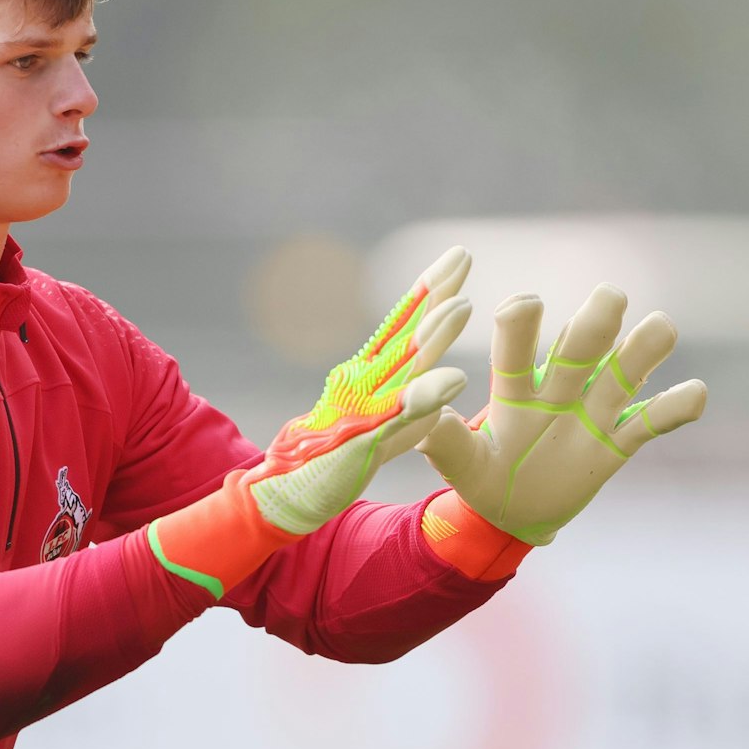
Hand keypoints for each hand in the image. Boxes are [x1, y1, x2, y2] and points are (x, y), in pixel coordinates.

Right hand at [243, 247, 473, 534]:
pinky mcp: (361, 438)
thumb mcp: (380, 427)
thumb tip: (448, 385)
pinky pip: (397, 415)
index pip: (402, 326)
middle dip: (434, 293)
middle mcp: (362, 382)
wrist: (285, 493)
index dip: (429, 291)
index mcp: (367, 375)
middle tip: (461, 255)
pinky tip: (452, 380)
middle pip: (404, 332)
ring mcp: (361, 408)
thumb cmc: (333, 458)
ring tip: (463, 306)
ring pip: (403, 366)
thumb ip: (413, 407)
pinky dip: (424, 396)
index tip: (456, 257)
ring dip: (433, 336)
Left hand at [417, 283, 706, 544]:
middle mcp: (557, 389)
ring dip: (643, 350)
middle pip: (580, 347)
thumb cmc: (483, 479)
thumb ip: (446, 444)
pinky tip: (696, 392)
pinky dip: (675, 408)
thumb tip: (420, 422)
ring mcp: (592, 412)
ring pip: (624, 371)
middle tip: (610, 296)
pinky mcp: (617, 442)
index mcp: (514, 390)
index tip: (527, 305)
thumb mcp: (462, 466)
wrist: (514, 513)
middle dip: (595, 321)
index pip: (517, 349)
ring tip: (662, 327)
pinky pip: (651, 422)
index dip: (522, 326)